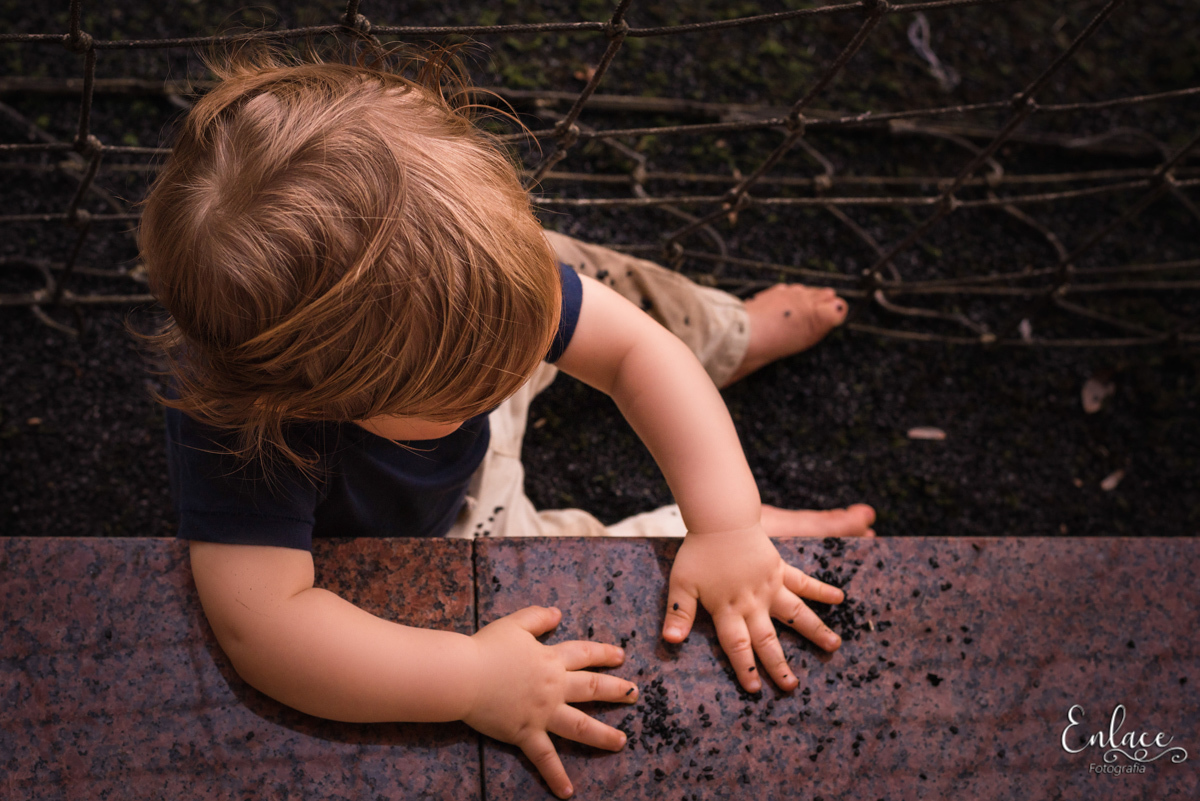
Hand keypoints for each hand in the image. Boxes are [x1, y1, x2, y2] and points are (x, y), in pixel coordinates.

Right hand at [464, 606, 636, 798]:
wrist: (465, 676)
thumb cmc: (487, 648)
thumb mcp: (515, 624)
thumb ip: (538, 617)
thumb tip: (558, 613)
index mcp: (551, 659)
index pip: (584, 654)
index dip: (604, 653)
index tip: (621, 656)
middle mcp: (553, 687)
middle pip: (592, 688)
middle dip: (616, 691)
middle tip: (634, 694)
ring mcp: (542, 713)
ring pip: (580, 726)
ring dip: (603, 735)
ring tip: (621, 742)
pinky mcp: (526, 733)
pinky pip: (544, 758)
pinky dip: (556, 776)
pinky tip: (568, 792)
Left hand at [661, 524, 844, 692]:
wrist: (720, 519)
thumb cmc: (698, 552)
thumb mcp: (681, 584)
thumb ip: (678, 613)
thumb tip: (670, 642)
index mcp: (728, 609)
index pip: (738, 645)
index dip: (745, 667)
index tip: (755, 689)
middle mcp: (753, 602)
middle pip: (768, 639)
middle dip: (778, 664)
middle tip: (792, 686)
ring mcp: (770, 586)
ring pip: (796, 614)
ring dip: (815, 631)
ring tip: (834, 646)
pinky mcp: (780, 569)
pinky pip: (804, 582)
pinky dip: (822, 590)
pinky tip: (840, 598)